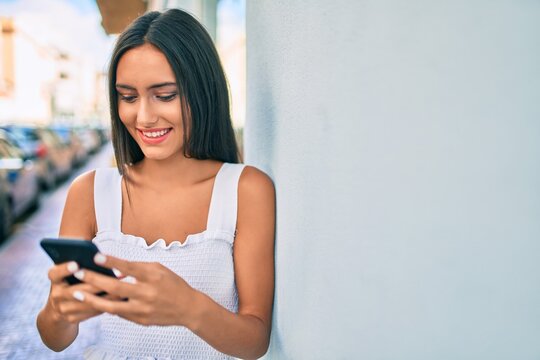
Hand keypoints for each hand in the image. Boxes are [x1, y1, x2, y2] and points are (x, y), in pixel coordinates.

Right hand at [46, 261, 121, 323]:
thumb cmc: (72, 281)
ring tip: (122, 290)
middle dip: (96, 284)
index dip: (65, 269)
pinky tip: (119, 300)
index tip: (76, 264)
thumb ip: (80, 263)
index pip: (55, 273)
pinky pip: (91, 312)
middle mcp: (55, 294)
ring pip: (86, 303)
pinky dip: (106, 305)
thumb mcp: (70, 271)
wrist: (58, 308)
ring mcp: (62, 309)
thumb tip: (99, 255)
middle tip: (113, 279)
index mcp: (54, 278)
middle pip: (75, 290)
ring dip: (105, 297)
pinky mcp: (71, 319)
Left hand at [70, 253, 199, 326]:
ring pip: (111, 305)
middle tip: (78, 273)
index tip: (95, 256)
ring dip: (91, 299)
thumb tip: (115, 270)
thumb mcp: (159, 269)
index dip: (112, 262)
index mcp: (153, 277)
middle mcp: (147, 293)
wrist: (188, 307)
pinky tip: (92, 302)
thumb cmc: (172, 284)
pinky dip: (105, 307)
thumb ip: (137, 267)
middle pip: (115, 286)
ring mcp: (143, 309)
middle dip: (94, 279)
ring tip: (76, 293)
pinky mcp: (140, 320)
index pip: (129, 267)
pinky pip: (118, 313)